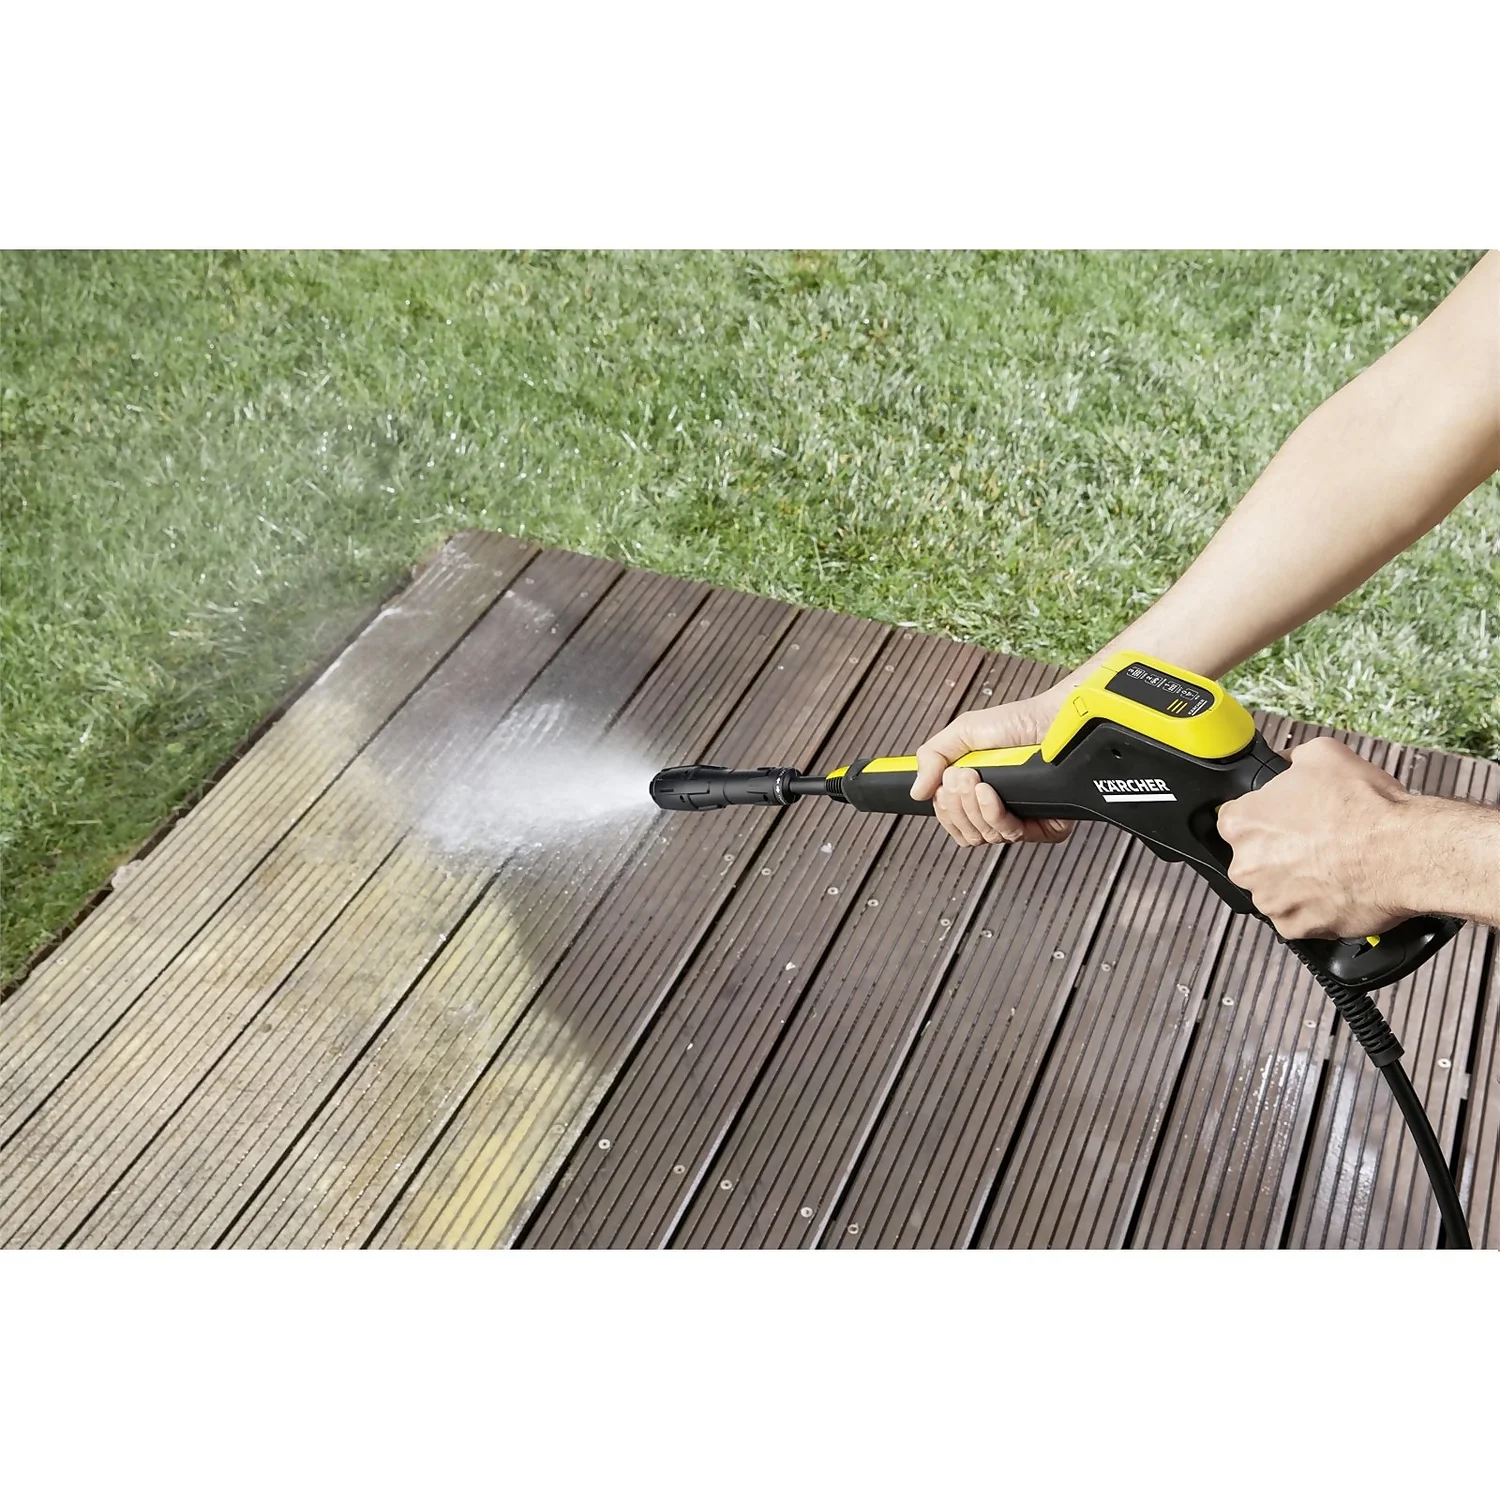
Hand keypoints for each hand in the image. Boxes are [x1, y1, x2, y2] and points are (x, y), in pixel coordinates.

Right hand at [911, 683, 1075, 847]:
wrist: (1054, 720)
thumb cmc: (1018, 722)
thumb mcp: (963, 732)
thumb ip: (932, 757)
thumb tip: (916, 792)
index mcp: (979, 793)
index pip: (952, 821)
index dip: (944, 809)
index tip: (944, 784)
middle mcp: (1000, 809)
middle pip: (965, 832)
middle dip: (956, 804)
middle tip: (961, 776)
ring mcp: (1022, 818)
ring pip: (985, 836)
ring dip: (973, 807)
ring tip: (976, 779)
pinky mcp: (1045, 826)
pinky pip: (1011, 836)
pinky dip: (994, 815)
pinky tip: (991, 793)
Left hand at [1215, 736, 1412, 938]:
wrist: (1403, 852)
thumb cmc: (1364, 807)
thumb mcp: (1322, 755)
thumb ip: (1291, 760)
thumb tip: (1287, 763)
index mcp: (1242, 823)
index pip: (1236, 818)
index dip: (1265, 815)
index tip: (1286, 818)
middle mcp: (1246, 865)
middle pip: (1254, 856)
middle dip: (1280, 850)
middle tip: (1316, 842)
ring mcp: (1269, 900)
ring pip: (1275, 889)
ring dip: (1296, 880)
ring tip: (1332, 865)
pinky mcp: (1295, 927)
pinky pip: (1297, 917)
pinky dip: (1314, 907)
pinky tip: (1337, 889)